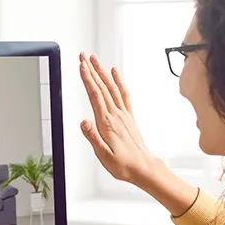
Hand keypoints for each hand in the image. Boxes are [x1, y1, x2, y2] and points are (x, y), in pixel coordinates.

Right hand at [79, 53, 156, 185]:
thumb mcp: (103, 155)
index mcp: (107, 123)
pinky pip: (123, 94)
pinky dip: (118, 82)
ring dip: (102, 72)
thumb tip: (83, 123)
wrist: (143, 168)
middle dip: (92, 70)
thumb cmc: (123, 164)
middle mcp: (116, 115)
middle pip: (102, 87)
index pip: (95, 96)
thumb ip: (92, 137)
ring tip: (95, 60)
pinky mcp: (128, 117)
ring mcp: (123, 114)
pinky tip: (114, 74)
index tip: (81, 65)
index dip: (87, 79)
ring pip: (112, 88)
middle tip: (83, 56)